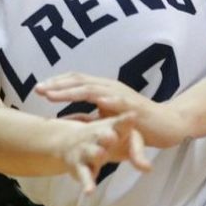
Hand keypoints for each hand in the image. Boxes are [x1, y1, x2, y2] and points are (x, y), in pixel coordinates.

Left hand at [36, 73, 188, 148]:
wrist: (168, 124)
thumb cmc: (136, 123)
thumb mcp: (106, 120)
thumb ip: (87, 118)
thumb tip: (64, 118)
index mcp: (103, 89)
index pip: (76, 80)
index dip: (57, 83)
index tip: (38, 89)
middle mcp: (110, 87)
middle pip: (80, 80)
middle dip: (57, 85)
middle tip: (38, 89)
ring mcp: (122, 96)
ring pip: (93, 88)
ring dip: (71, 90)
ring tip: (53, 95)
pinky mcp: (134, 107)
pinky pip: (118, 102)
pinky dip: (105, 100)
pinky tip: (93, 101)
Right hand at [64, 112, 150, 192]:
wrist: (68, 140)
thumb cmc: (105, 139)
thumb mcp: (122, 142)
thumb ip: (137, 154)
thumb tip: (149, 169)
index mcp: (112, 128)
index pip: (121, 123)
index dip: (126, 120)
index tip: (133, 115)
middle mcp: (98, 137)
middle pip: (103, 135)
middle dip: (107, 135)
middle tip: (113, 136)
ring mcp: (87, 151)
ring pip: (92, 152)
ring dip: (96, 153)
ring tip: (101, 154)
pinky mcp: (79, 166)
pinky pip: (84, 175)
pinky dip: (87, 183)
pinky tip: (89, 192)